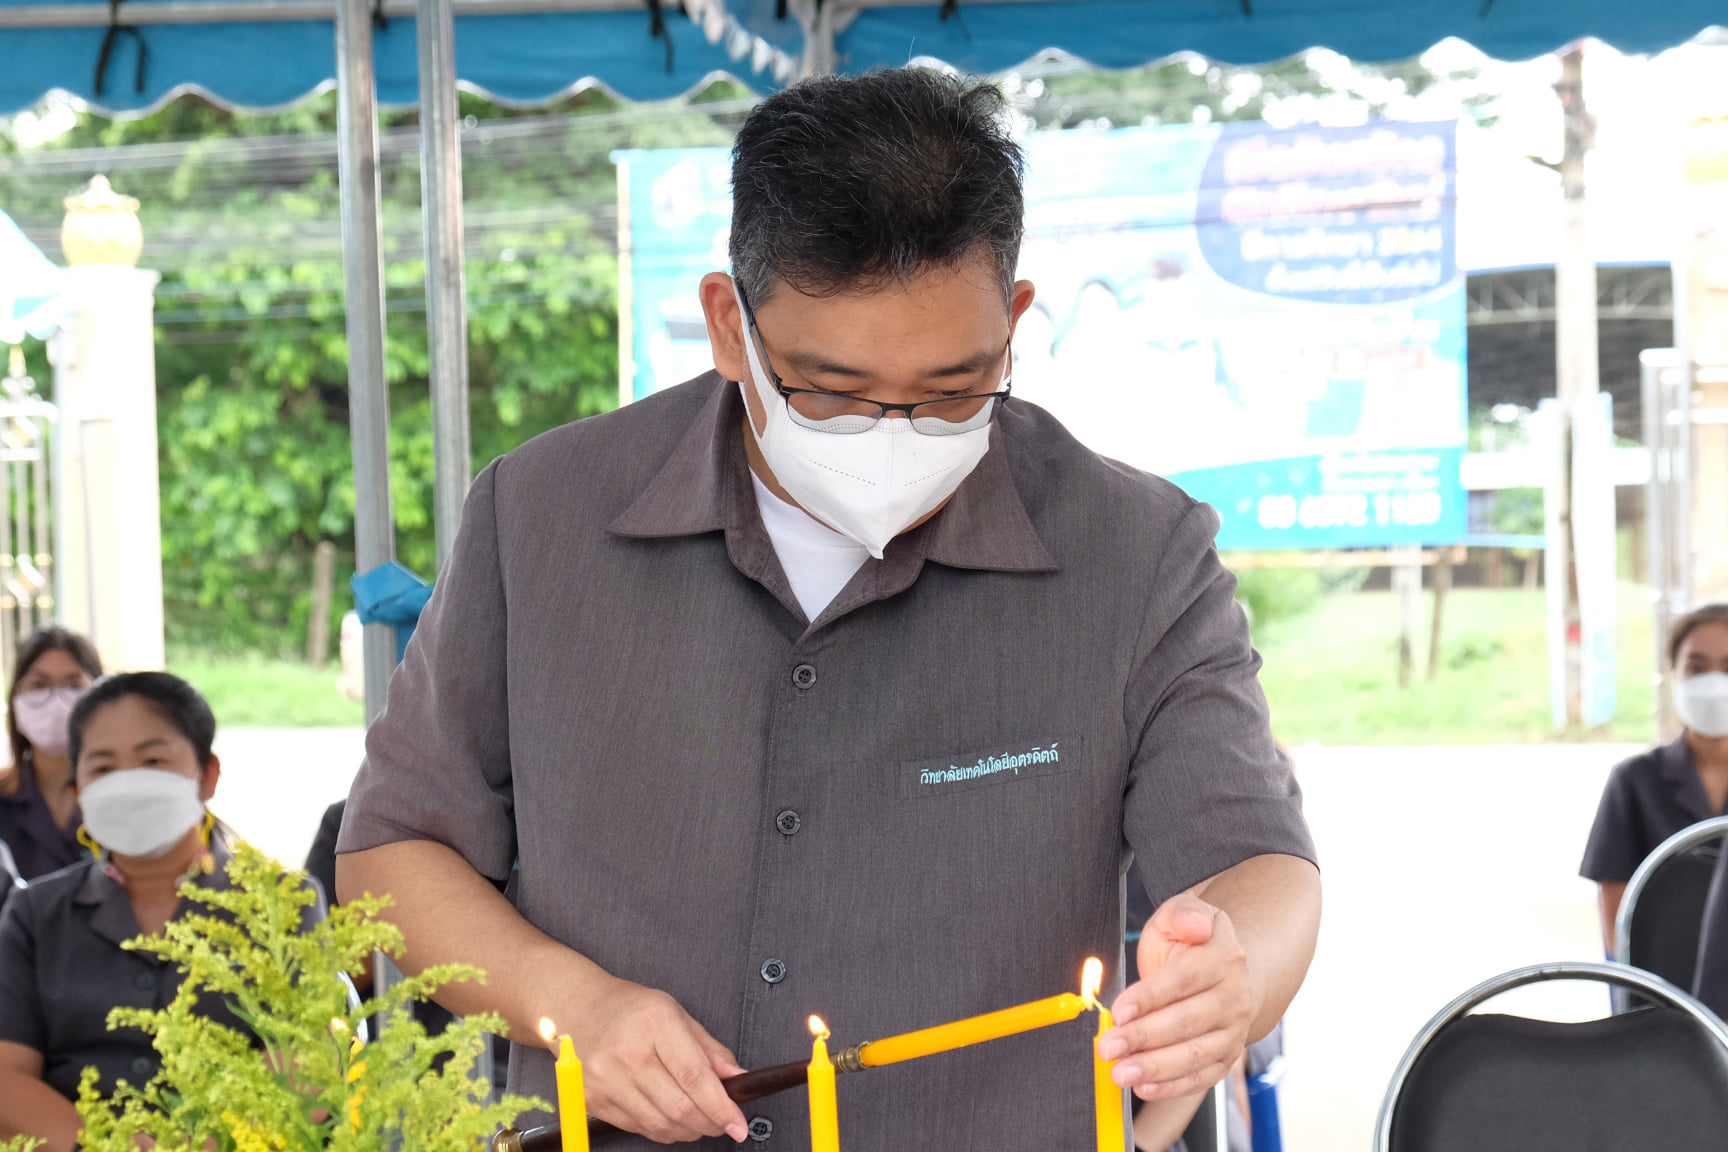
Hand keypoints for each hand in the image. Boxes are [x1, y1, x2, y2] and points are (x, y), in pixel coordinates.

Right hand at [563, 974, 748, 1143]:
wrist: (578, 1010)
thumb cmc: (629, 1009)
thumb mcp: (676, 1014)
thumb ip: (710, 1049)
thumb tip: (737, 1079)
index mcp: (655, 1023)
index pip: (695, 1077)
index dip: (721, 1107)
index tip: (737, 1124)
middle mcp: (627, 1052)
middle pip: (679, 1107)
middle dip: (709, 1123)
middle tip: (722, 1123)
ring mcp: (606, 1079)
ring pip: (660, 1124)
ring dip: (687, 1130)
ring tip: (698, 1120)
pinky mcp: (593, 1100)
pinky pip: (638, 1127)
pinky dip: (662, 1129)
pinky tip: (671, 1118)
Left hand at [1099, 893, 1251, 1100]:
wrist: (1225, 971)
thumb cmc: (1192, 944)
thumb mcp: (1182, 914)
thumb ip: (1183, 914)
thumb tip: (1194, 925)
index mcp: (1223, 958)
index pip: (1184, 979)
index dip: (1150, 997)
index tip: (1119, 1010)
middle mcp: (1234, 997)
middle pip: (1186, 1022)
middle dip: (1143, 1037)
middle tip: (1108, 1046)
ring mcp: (1233, 1031)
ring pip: (1194, 1055)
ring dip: (1155, 1068)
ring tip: (1121, 1072)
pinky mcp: (1227, 1058)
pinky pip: (1201, 1078)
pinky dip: (1172, 1087)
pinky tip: (1144, 1087)